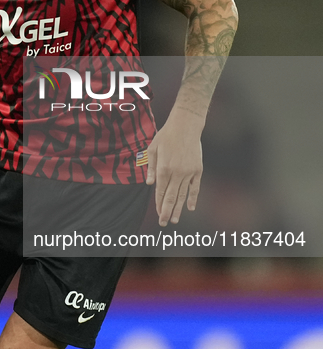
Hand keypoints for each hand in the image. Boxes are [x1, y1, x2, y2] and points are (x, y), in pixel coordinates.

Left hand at [145, 110, 202, 226]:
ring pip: (182, 195)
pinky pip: (195, 187)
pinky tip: (190, 208)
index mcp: (164, 168)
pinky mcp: (198, 170)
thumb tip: (150, 184)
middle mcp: (176, 173)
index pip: (160, 191)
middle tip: (164, 223)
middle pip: (170, 197)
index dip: (158, 204)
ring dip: (178, 208)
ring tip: (174, 220)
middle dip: (166, 211)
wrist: (186, 125)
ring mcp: (188, 172)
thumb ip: (151, 167)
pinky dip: (192, 198)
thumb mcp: (152, 149)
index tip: (158, 214)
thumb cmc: (166, 135)